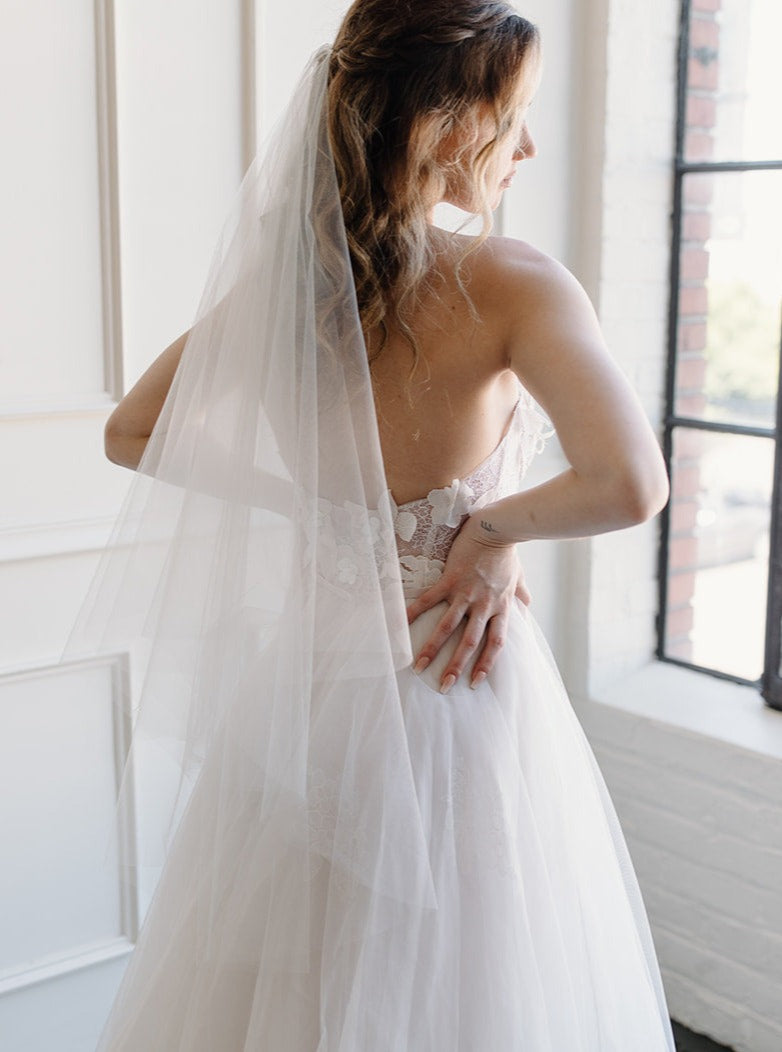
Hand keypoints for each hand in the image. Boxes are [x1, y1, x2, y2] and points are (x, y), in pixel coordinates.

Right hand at [405, 516, 530, 692]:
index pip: (495, 644)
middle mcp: (484, 605)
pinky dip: (416, 611)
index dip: (486, 664)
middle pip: (470, 643)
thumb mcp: (518, 577)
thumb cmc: (507, 553)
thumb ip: (521, 594)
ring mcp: (466, 593)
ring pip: (448, 628)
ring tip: (418, 666)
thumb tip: (527, 604)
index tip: (474, 682)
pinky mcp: (450, 579)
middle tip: (445, 686)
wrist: (497, 528)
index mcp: (500, 608)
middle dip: (457, 667)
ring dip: (433, 649)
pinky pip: (430, 599)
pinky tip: (402, 623)